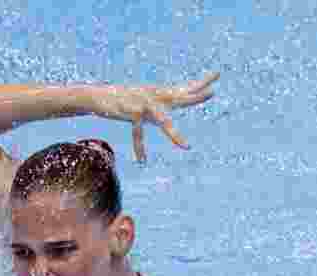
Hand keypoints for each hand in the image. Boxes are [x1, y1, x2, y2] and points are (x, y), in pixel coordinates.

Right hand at [90, 71, 218, 162]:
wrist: (99, 96)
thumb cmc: (123, 100)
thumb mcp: (145, 100)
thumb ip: (160, 104)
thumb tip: (172, 106)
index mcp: (160, 94)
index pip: (185, 87)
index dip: (201, 82)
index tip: (217, 75)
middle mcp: (155, 96)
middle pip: (179, 98)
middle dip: (195, 98)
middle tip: (213, 93)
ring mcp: (144, 104)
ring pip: (162, 120)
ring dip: (173, 134)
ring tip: (185, 146)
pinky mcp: (131, 113)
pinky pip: (138, 133)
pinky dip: (139, 147)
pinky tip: (143, 160)